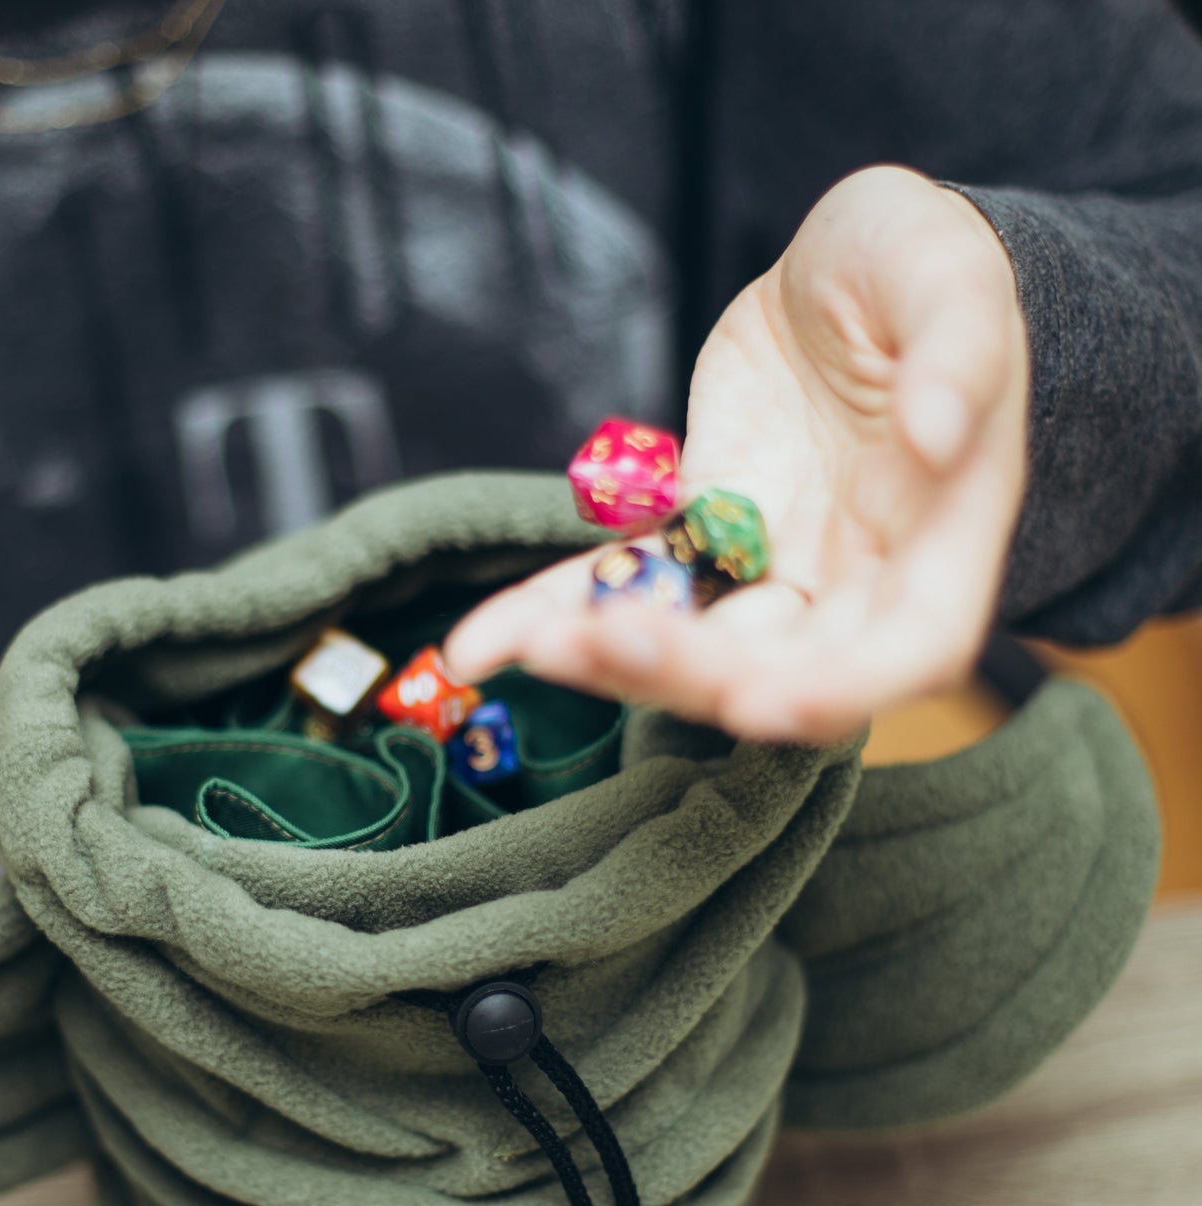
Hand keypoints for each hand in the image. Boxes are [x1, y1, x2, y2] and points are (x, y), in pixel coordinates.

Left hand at [447, 165, 1029, 741]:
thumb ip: (961, 351)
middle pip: (775, 664)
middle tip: (597, 641)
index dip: (835, 691)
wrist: (855, 260)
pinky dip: (558, 609)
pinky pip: (627, 579)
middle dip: (686, 669)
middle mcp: (853, 577)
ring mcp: (770, 563)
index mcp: (939, 539)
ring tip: (522, 645)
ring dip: (607, 652)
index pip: (906, 650)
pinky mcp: (699, 529)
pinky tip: (488, 637)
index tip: (755, 703)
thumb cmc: (927, 265)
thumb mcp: (955, 279)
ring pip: (690, 637)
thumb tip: (941, 434)